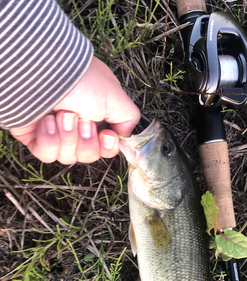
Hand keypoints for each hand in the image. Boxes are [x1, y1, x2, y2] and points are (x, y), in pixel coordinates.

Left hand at [10, 57, 140, 163]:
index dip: (107, 147)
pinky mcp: (34, 137)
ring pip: (68, 157)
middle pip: (88, 155)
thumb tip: (124, 135)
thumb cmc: (81, 82)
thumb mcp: (116, 97)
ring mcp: (55, 132)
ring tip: (62, 115)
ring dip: (68, 137)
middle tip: (81, 120)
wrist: (41, 73)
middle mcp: (77, 125)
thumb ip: (129, 118)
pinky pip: (47, 154)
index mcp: (97, 116)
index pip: (106, 148)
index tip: (106, 135)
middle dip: (86, 141)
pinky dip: (49, 139)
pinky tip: (47, 121)